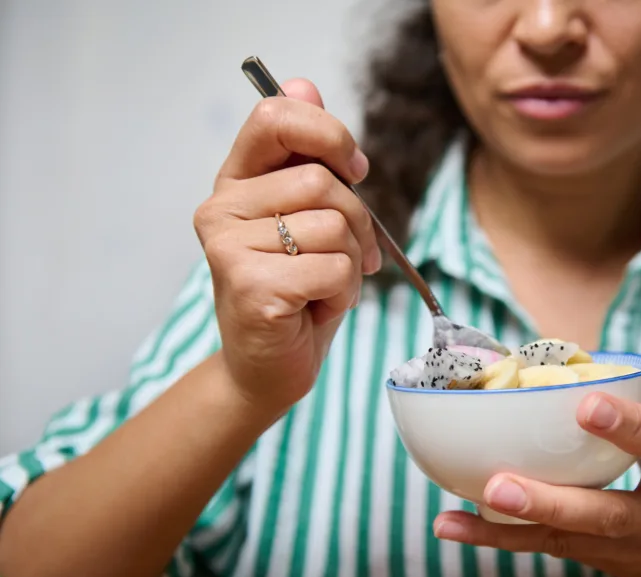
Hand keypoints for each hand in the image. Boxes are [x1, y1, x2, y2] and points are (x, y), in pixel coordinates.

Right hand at [193, 79, 381, 413]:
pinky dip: (344, 293)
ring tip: (324, 286)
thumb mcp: (311, 217)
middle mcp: (220, 208)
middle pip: (323, 182)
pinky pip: (335, 269)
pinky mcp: (251, 287)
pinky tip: (315, 308)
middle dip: (358, 224)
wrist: (269, 367)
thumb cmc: (297, 291)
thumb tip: (304, 83)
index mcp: (236, 181)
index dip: (329, 134)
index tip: (354, 169)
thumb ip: (309, 156)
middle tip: (349, 256)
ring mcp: (228, 248)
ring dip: (352, 263)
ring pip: (335, 227)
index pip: (275, 116)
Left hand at [433, 392, 640, 576]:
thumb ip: (638, 421)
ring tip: (450, 521)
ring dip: (504, 532)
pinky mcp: (609, 567)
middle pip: (602, 514)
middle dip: (546, 502)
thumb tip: (567, 378)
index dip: (628, 425)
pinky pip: (553, 549)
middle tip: (498, 486)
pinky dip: (506, 538)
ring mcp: (633, 552)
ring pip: (565, 541)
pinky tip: (459, 526)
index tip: (589, 403)